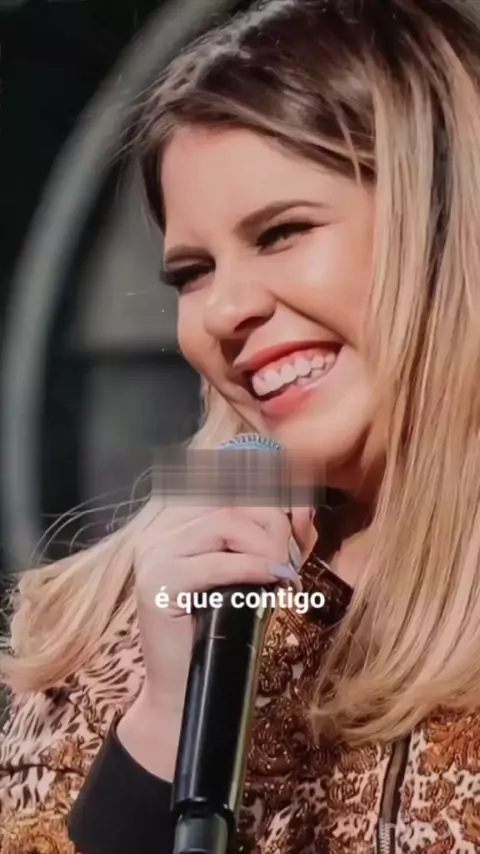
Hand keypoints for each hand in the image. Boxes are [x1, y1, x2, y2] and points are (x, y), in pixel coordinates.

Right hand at [117, 499, 315, 778]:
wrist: (187, 694)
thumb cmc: (222, 634)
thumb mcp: (252, 576)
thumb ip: (272, 540)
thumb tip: (304, 509)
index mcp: (177, 525)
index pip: (229, 491)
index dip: (270, 501)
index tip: (301, 523)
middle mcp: (160, 533)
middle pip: (230, 503)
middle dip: (274, 525)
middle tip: (293, 560)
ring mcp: (154, 556)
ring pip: (223, 523)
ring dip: (266, 545)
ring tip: (284, 573)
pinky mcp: (158, 585)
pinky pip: (215, 562)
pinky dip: (252, 567)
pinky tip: (274, 580)